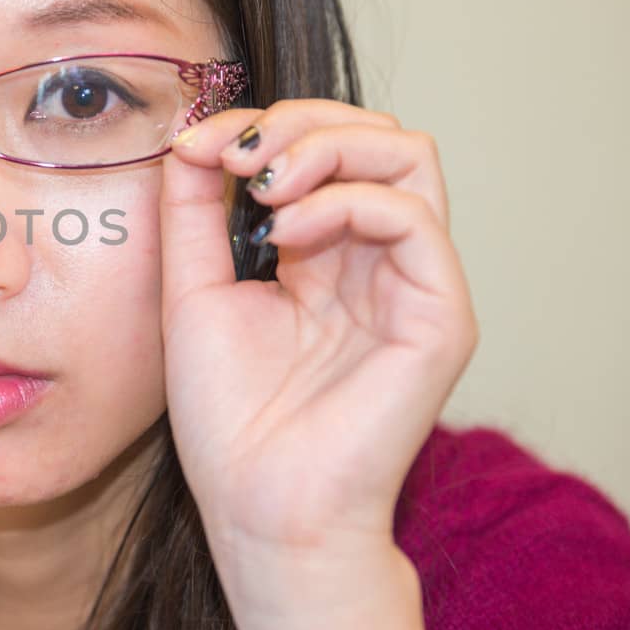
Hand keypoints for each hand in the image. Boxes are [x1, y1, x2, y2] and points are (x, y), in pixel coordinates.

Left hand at [157, 99, 478, 576]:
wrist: (260, 509)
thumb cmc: (230, 421)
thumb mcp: (193, 291)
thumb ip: (192, 212)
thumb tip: (189, 136)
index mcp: (323, 254)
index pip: (321, 148)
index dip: (262, 125)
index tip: (196, 143)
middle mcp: (375, 260)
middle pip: (375, 135)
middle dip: (300, 121)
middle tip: (240, 152)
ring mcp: (413, 284)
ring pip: (408, 156)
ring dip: (328, 146)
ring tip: (265, 184)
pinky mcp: (440, 315)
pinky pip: (414, 218)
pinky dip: (345, 203)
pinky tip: (284, 238)